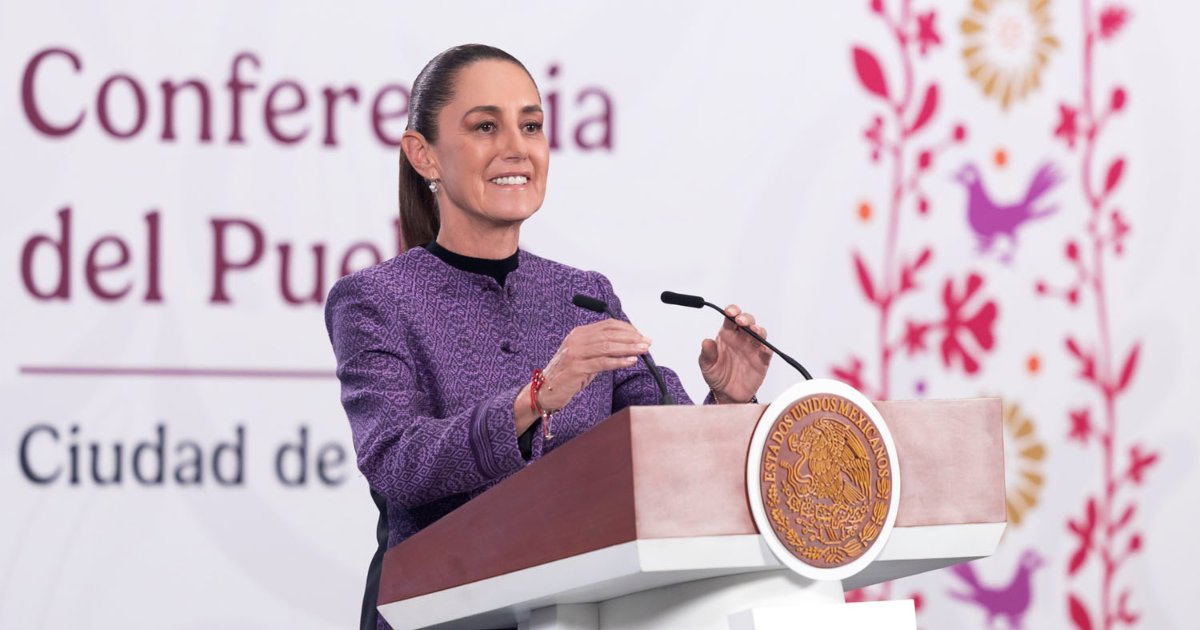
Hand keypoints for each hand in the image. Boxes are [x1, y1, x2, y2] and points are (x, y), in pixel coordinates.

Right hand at [515, 319, 649, 432]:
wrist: (544, 391)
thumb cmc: (567, 375)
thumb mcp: (585, 357)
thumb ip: (602, 350)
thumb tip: (627, 346)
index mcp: (579, 333)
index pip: (608, 325)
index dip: (627, 329)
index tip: (640, 335)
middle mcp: (576, 340)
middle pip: (609, 334)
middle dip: (631, 337)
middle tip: (647, 342)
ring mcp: (575, 353)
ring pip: (607, 346)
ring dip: (628, 347)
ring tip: (643, 350)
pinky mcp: (576, 368)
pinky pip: (602, 362)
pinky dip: (619, 361)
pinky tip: (631, 361)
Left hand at [698, 304, 770, 402]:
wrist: (727, 394)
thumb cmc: (717, 375)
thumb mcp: (707, 365)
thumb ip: (707, 353)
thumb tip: (706, 342)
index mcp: (727, 335)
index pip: (731, 318)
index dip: (732, 311)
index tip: (729, 312)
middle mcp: (741, 338)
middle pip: (747, 321)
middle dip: (746, 318)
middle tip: (741, 321)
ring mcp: (753, 348)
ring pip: (760, 333)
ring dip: (758, 330)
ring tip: (754, 331)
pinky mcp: (762, 360)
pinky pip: (767, 351)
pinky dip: (767, 347)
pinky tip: (763, 347)